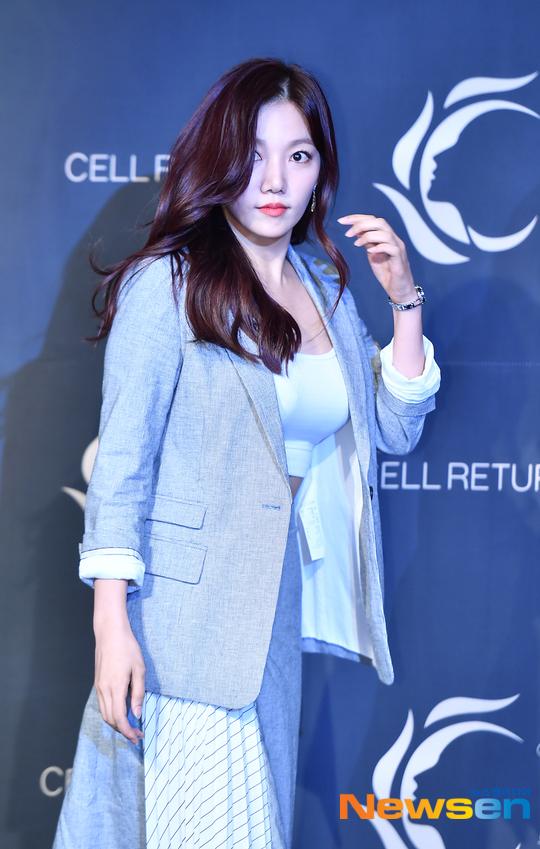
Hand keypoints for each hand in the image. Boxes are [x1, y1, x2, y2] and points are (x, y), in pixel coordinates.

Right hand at [93, 617, 145, 745]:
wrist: (110, 633)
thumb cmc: (127, 648)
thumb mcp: (139, 669)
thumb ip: (138, 693)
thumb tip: (137, 715)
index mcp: (115, 687)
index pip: (119, 718)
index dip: (128, 732)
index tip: (138, 737)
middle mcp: (104, 690)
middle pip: (110, 720)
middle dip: (123, 731)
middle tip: (137, 734)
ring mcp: (99, 687)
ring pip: (105, 713)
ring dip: (116, 723)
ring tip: (131, 725)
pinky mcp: (98, 683)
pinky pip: (103, 704)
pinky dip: (112, 713)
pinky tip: (123, 711)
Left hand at [337, 213, 416, 302]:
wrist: (399, 290)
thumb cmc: (387, 273)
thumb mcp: (372, 255)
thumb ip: (367, 243)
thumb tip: (355, 231)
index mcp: (386, 237)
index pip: (373, 220)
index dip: (357, 218)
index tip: (341, 221)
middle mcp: (394, 239)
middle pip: (380, 222)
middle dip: (361, 224)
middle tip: (347, 233)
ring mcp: (398, 248)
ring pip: (385, 233)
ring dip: (368, 236)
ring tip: (356, 244)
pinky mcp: (400, 260)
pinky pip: (391, 248)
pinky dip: (379, 247)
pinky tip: (369, 251)